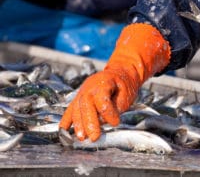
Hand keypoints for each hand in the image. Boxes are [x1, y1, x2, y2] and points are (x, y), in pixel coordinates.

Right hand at [59, 23, 169, 140]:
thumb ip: (116, 107)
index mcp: (103, 82)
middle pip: (86, 105)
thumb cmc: (124, 84)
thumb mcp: (126, 95)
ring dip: (78, 124)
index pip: (102, 100)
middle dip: (89, 123)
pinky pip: (70, 109)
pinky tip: (63, 131)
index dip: (108, 113)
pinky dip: (66, 120)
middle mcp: (89, 86)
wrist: (119, 72)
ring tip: (82, 138)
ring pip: (76, 108)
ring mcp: (81, 92)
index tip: (116, 123)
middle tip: (94, 138)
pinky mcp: (78, 98)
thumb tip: (104, 121)